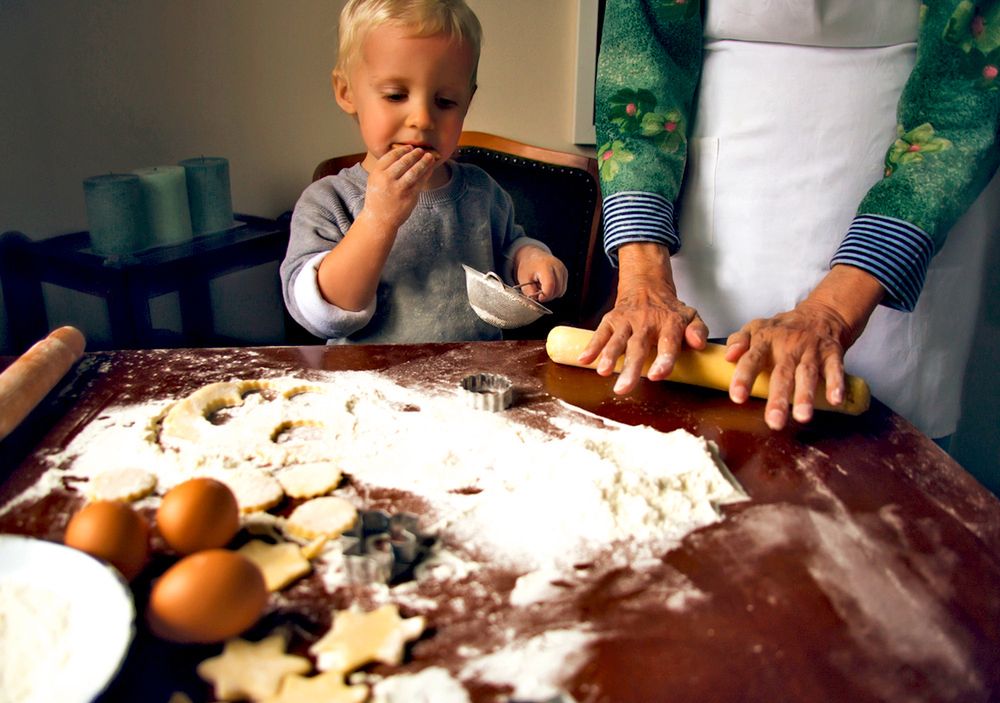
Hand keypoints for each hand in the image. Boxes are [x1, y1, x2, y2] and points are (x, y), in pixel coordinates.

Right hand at [362, 145, 436, 228]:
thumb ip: (386, 168)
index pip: (391, 156)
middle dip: (415, 154)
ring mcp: (399, 188)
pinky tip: (430, 168)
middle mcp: (387, 180)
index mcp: (377, 174)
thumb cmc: (378, 198)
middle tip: (421, 150)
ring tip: (429, 156)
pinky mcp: (410, 196)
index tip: (409, 147)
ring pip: (415, 170)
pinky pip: (421, 181)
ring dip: (424, 162)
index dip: (402, 150)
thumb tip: (404, 153)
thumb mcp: (375, 181)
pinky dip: (427, 173)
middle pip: (404, 161)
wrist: (379, 220)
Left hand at [512, 246, 567, 302]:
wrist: (532, 256)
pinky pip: (562, 288)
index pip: (550, 285)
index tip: (539, 298)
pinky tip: (548, 285)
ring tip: (542, 287)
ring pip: (561, 291)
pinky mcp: (565, 273)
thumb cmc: (528, 266)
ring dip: (552, 293)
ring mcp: (563, 269)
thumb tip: (536, 301)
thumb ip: (530, 292)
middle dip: (548, 296)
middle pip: (557, 290)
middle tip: (538, 293)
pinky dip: (555, 290)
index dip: (545, 296)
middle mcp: (557, 266)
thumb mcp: (523, 279)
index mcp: (545, 266)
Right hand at [578, 243, 707, 393]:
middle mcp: (647, 322)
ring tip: (603, 372)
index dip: (663, 359)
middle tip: (623, 388)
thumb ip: (698, 331)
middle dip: (631, 367)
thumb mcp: (690, 316)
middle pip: (638, 346)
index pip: (668, 343)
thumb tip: (699, 344)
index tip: (658, 375)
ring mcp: (627, 321)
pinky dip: (592, 346)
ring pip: (617, 340)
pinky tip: (584, 359)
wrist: (646, 286)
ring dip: (608, 355)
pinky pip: (600, 333)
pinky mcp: (611, 319)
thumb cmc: (669, 310)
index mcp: (669, 323)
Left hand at [725, 265, 883, 429]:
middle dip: (778, 398)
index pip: (752, 359)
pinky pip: (835, 369)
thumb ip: (738, 341)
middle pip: (782, 373)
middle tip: (773, 420)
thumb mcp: (755, 328)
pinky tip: (834, 400)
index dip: (744, 377)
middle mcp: (788, 346)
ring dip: (805, 396)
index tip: (738, 397)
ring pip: (807, 374)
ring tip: (802, 417)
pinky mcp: (832, 353)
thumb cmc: (782, 329)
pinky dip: (836, 384)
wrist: (820, 314)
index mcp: (766, 340)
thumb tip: (728, 356)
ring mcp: (811, 350)